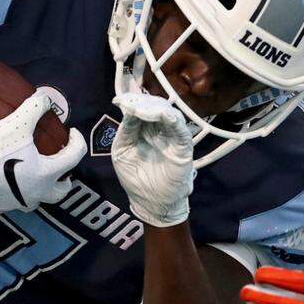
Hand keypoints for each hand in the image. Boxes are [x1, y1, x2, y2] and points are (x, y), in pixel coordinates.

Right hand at [0, 88, 85, 210]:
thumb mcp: (18, 122)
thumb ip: (35, 107)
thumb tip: (45, 98)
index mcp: (46, 173)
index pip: (74, 158)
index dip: (77, 142)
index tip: (72, 133)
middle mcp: (36, 192)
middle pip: (61, 191)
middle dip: (65, 178)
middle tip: (60, 162)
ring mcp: (18, 202)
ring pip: (39, 199)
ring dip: (43, 187)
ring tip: (37, 173)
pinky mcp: (1, 205)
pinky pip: (16, 201)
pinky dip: (20, 191)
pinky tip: (12, 180)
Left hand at [110, 93, 194, 226]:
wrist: (151, 203)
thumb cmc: (136, 178)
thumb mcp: (122, 151)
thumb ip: (126, 131)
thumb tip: (128, 109)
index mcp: (144, 129)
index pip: (140, 109)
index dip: (131, 102)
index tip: (119, 100)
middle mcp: (159, 129)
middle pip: (155, 106)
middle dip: (143, 102)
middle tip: (130, 103)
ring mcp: (172, 136)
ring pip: (168, 113)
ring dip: (155, 108)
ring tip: (141, 110)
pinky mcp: (183, 146)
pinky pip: (180, 129)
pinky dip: (172, 119)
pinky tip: (163, 115)